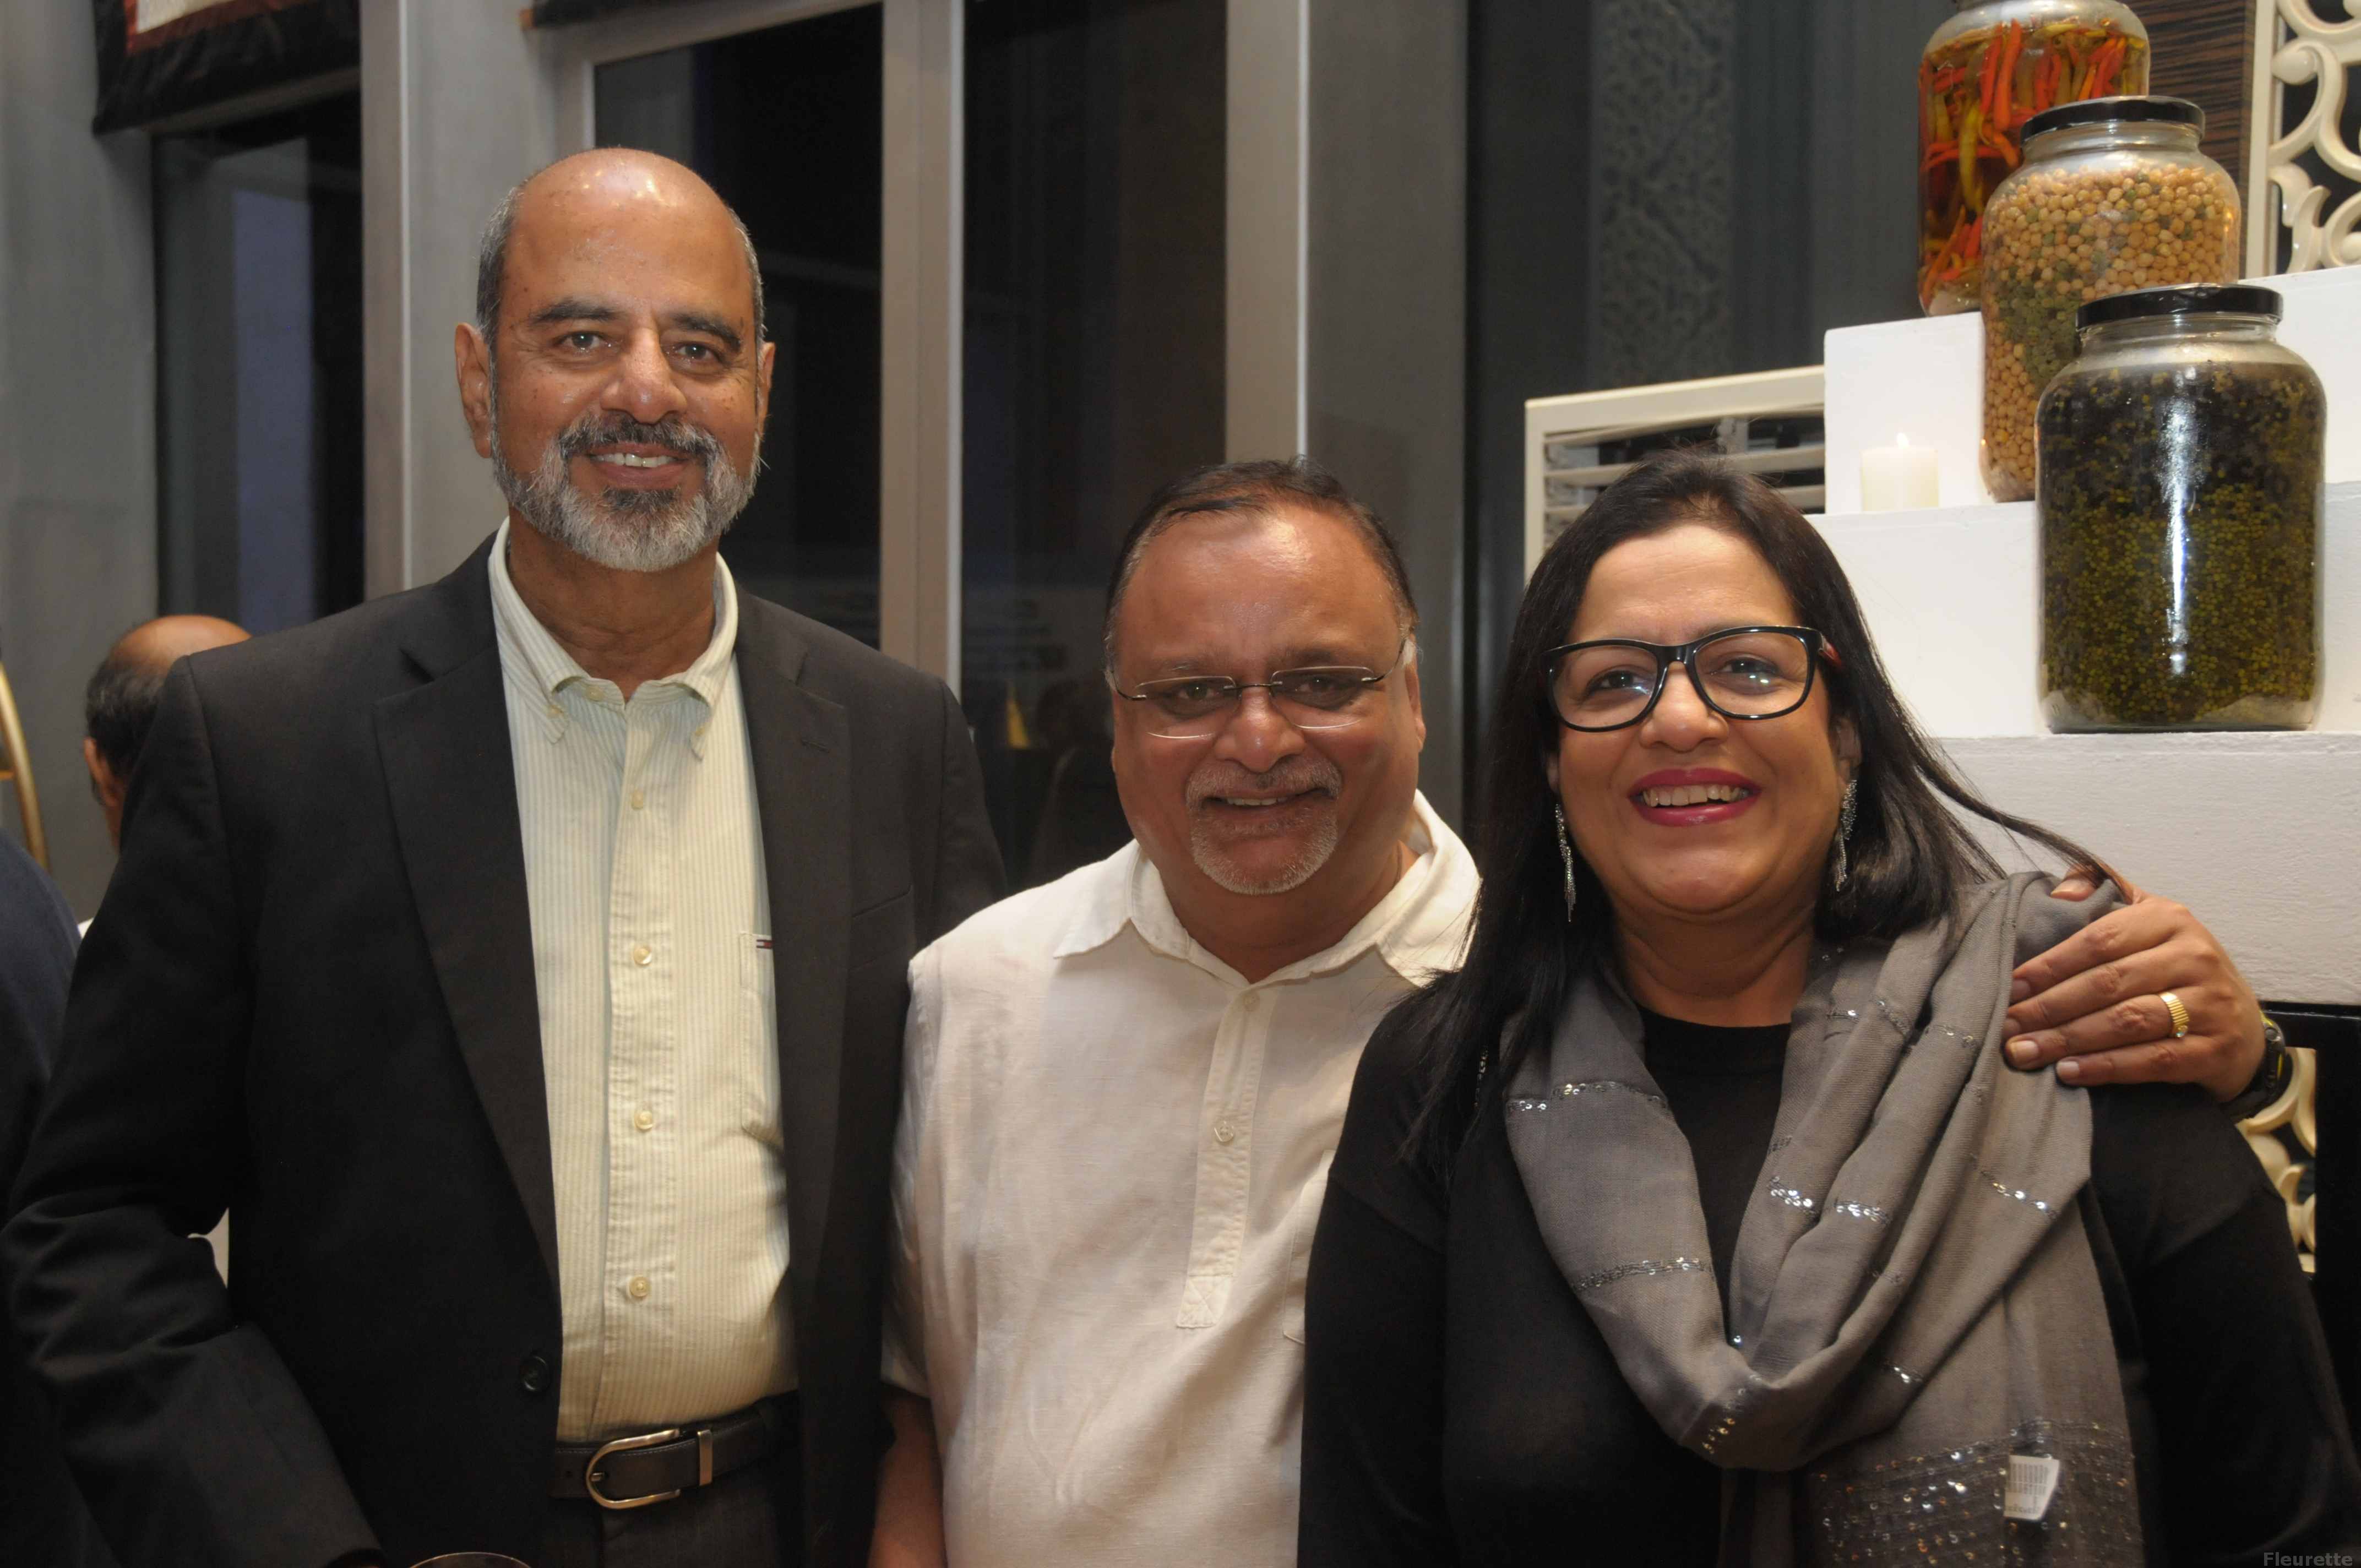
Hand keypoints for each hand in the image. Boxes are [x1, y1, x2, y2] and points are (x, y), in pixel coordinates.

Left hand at [2004, 871, 2264, 1102]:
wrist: (2242, 1026)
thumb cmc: (2174, 969)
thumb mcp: (2148, 919)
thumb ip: (2103, 892)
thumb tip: (2060, 893)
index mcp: (2170, 919)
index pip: (2098, 940)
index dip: (2050, 964)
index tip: (2010, 985)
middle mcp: (2194, 957)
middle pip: (2107, 983)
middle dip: (2049, 1007)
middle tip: (2007, 1026)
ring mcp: (2210, 1004)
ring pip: (2126, 1022)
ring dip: (2069, 1039)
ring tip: (2025, 1051)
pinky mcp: (2216, 1049)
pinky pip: (2154, 1059)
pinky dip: (2107, 1067)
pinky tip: (2069, 1072)